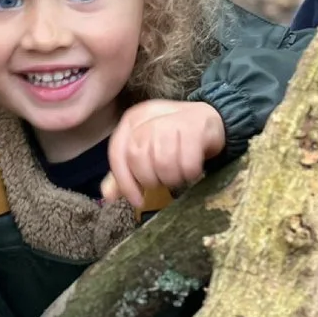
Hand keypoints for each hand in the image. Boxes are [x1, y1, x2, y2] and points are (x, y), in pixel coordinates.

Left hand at [101, 99, 224, 208]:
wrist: (209, 121)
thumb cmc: (173, 140)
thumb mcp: (146, 151)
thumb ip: (126, 171)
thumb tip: (108, 195)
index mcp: (132, 120)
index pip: (118, 154)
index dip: (125, 182)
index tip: (137, 200)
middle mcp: (149, 115)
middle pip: (138, 158)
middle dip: (151, 179)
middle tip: (164, 180)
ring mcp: (173, 118)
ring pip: (162, 162)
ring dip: (173, 177)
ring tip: (179, 174)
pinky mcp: (195, 127)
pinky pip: (187, 164)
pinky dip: (190, 173)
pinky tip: (193, 169)